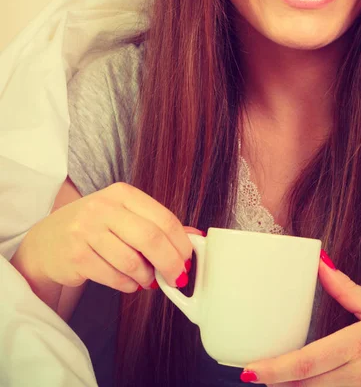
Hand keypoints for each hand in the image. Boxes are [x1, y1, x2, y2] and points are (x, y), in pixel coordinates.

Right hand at [14, 182, 202, 292]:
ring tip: (147, 279)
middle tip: (177, 277)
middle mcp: (103, 207)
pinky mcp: (76, 256)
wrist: (47, 241)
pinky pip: (114, 277)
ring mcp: (86, 230)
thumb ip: (158, 224)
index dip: (181, 243)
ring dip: (146, 277)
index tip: (187, 260)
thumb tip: (195, 237)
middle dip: (170, 263)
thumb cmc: (94, 228)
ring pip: (132, 261)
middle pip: (151, 238)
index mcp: (122, 193)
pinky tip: (129, 282)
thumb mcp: (125, 216)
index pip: (163, 218)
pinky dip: (128, 284)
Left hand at [240, 251, 360, 386]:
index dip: (277, 369)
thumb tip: (319, 262)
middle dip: (277, 382)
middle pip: (306, 386)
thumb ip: (344, 287)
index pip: (308, 362)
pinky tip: (297, 385)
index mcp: (358, 345)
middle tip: (253, 371)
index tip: (252, 369)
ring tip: (272, 377)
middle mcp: (359, 374)